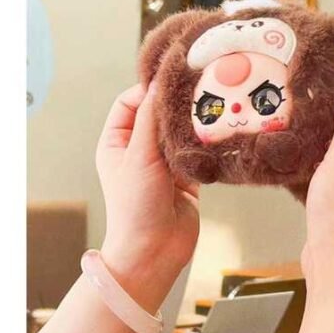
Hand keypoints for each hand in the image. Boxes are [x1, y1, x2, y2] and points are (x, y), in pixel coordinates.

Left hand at [96, 83, 199, 311]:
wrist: (154, 252)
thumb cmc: (135, 208)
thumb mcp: (138, 156)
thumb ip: (150, 118)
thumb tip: (160, 82)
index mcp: (117, 143)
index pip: (130, 103)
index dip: (147, 89)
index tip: (171, 80)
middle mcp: (139, 149)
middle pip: (157, 114)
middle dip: (175, 103)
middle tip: (197, 89)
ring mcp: (164, 162)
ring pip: (179, 130)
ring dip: (192, 123)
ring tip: (209, 110)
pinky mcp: (186, 175)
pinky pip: (196, 149)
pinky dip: (205, 142)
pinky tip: (216, 135)